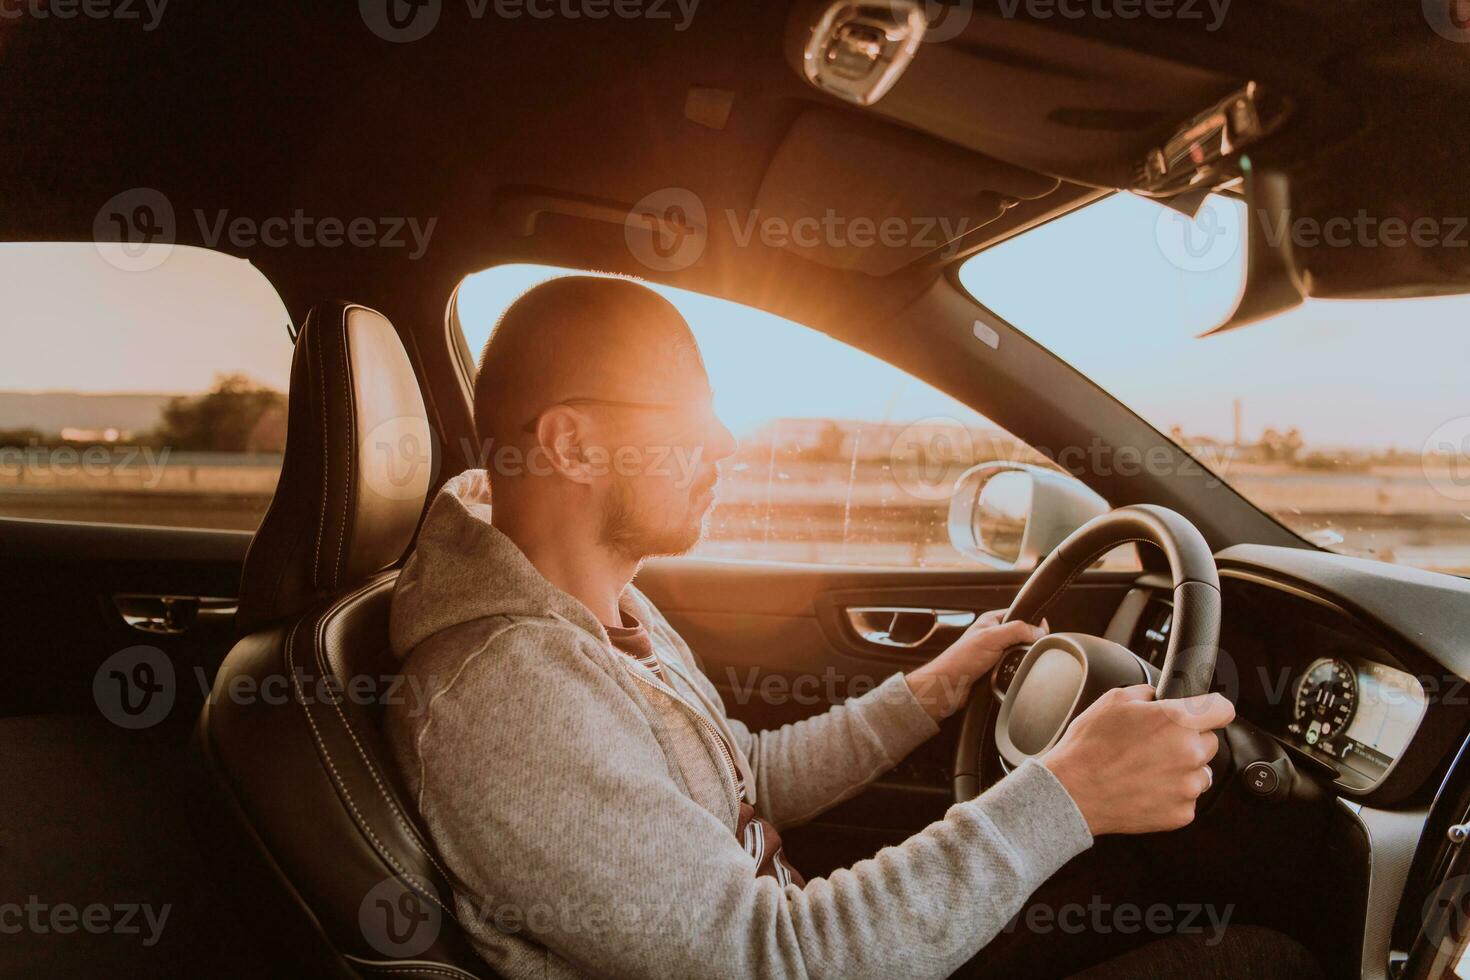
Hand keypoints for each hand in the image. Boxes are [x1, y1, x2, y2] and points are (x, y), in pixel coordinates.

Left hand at [905, 609, 1046, 721]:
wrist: (948, 687)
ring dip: (1021, 661)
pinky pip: (1015, 669)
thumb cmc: (960, 660)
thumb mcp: (991, 638)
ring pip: (1021, 655)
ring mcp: (996, 653)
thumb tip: (1039, 631)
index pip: (1021, 615)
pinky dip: (1016, 672)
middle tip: (1028, 651)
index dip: (1034, 623)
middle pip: (1024, 637)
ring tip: (1017, 665)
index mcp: (992, 620)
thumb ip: (1016, 630)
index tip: (1044, 632)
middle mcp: (995, 635)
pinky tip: (1014, 675)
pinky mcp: (997, 670)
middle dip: (1028, 645)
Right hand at [1041, 685, 1234, 835]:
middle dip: (1189, 740)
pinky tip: (1145, 788)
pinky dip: (1171, 794)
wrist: (1072, 792)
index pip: (1222, 710)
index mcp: (1176, 721)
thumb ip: (1148, 693)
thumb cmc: (1089, 747)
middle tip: (1156, 744)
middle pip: (1209, 742)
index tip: (1207, 713)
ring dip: (1182, 769)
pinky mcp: (1181, 813)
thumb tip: (1160, 697)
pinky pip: (1186, 798)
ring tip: (1147, 769)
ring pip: (1200, 772)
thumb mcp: (1113, 700)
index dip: (1212, 709)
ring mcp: (1187, 787)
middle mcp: (1188, 753)